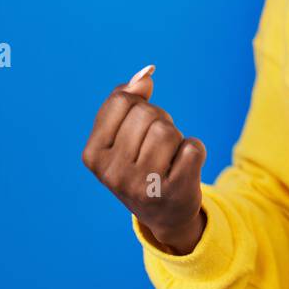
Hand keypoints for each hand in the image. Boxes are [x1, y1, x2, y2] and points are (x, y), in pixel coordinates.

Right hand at [82, 65, 207, 253]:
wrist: (165, 215)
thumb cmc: (141, 166)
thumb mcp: (122, 136)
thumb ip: (126, 100)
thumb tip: (146, 74)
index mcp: (93, 155)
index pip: (122, 100)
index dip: (138, 105)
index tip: (137, 129)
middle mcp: (113, 174)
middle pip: (147, 113)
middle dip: (158, 121)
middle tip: (156, 149)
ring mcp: (144, 186)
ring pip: (168, 130)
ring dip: (175, 138)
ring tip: (168, 159)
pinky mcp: (175, 192)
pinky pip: (194, 147)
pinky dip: (195, 151)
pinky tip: (184, 169)